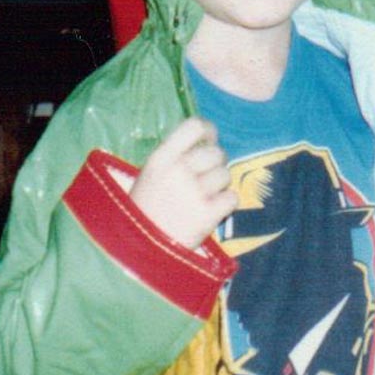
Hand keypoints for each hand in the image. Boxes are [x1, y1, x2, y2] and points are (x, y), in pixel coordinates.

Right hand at [130, 117, 237, 249]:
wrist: (141, 248)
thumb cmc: (146, 209)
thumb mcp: (151, 174)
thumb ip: (176, 156)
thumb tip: (209, 140)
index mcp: (161, 158)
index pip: (194, 126)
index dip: (208, 131)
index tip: (209, 140)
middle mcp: (178, 171)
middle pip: (216, 152)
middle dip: (216, 163)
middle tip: (206, 177)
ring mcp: (194, 192)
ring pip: (226, 175)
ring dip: (220, 185)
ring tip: (205, 196)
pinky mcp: (208, 214)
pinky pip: (232, 197)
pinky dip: (226, 204)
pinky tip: (212, 210)